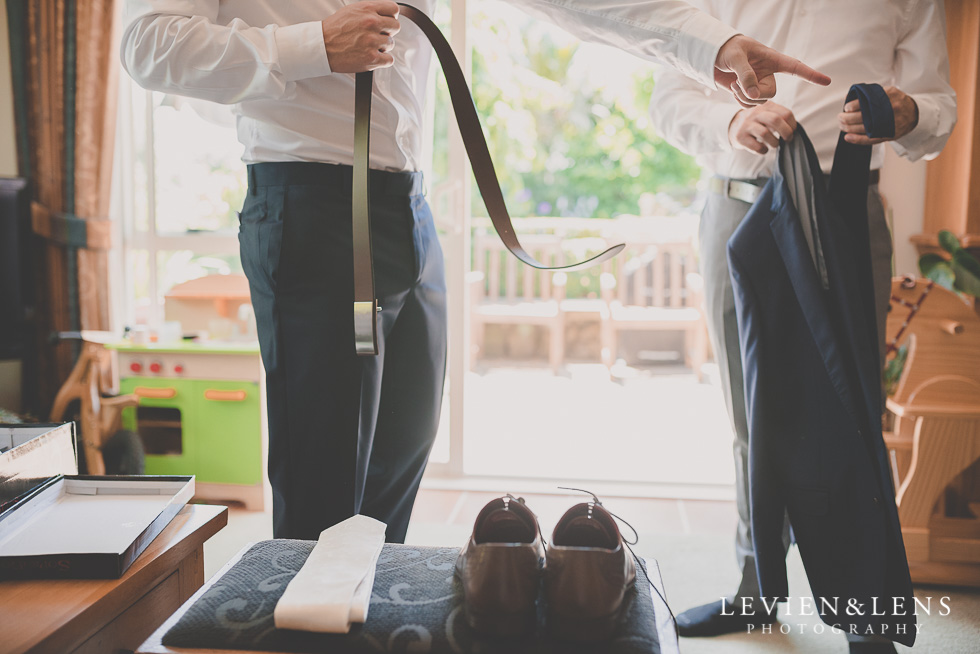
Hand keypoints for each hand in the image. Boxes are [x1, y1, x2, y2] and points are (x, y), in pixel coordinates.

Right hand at [321, 1, 400, 72]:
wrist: (321, 46)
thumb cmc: (334, 30)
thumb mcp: (352, 11)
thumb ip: (370, 11)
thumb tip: (383, 15)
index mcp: (367, 9)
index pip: (393, 9)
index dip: (391, 17)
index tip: (386, 22)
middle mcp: (371, 23)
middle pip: (395, 27)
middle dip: (387, 32)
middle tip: (377, 36)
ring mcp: (372, 41)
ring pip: (391, 44)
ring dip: (382, 47)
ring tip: (369, 46)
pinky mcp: (372, 58)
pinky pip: (389, 60)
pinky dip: (382, 60)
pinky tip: (372, 56)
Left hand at [715, 35, 830, 107]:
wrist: (712, 55)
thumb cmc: (726, 48)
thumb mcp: (735, 58)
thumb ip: (745, 75)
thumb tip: (755, 95)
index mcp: (771, 59)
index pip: (795, 67)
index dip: (811, 75)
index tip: (827, 81)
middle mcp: (768, 73)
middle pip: (771, 93)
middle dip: (753, 93)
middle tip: (738, 82)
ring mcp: (759, 83)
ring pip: (759, 102)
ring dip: (744, 97)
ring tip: (734, 83)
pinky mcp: (749, 91)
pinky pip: (749, 105)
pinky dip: (740, 101)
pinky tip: (734, 89)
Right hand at [728, 101, 796, 154]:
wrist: (734, 126)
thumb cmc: (758, 122)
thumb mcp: (768, 114)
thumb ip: (780, 118)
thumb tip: (793, 131)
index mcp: (766, 106)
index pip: (785, 113)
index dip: (792, 125)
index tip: (792, 131)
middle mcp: (755, 113)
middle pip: (775, 120)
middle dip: (786, 132)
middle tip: (788, 139)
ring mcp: (746, 124)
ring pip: (765, 133)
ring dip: (774, 143)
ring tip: (774, 145)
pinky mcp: (740, 136)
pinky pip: (756, 146)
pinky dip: (763, 150)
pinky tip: (763, 149)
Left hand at [838, 86, 918, 144]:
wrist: (914, 113)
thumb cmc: (896, 101)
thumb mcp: (886, 92)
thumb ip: (868, 93)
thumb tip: (847, 97)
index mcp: (889, 96)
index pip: (867, 101)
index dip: (853, 105)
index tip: (847, 107)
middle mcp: (890, 110)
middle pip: (863, 116)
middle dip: (847, 118)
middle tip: (840, 117)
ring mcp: (889, 124)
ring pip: (864, 128)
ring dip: (849, 128)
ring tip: (842, 125)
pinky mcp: (888, 135)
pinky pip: (870, 139)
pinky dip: (857, 139)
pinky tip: (848, 137)